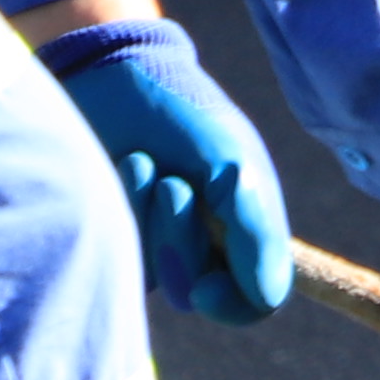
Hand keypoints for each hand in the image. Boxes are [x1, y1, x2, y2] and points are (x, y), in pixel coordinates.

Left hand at [35, 20, 292, 322]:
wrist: (114, 73)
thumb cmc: (186, 114)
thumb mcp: (234, 168)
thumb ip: (258, 232)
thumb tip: (266, 298)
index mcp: (246, 231)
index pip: (252, 302)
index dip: (232, 306)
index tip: (206, 290)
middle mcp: (204, 245)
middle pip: (195, 293)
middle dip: (181, 239)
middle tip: (173, 183)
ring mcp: (156, 242)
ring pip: (154, 276)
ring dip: (150, 219)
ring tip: (142, 162)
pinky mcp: (115, 233)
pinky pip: (119, 252)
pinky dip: (124, 209)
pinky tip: (121, 167)